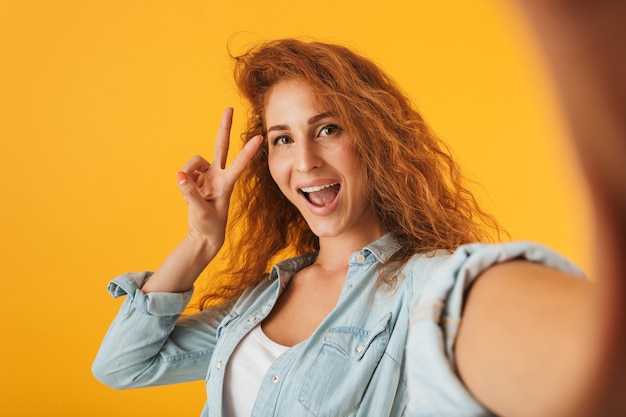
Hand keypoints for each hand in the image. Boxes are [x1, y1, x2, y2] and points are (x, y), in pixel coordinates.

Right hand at [177, 107, 262, 251]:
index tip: (259, 138)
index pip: (239, 164)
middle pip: (221, 146)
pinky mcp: (196, 178)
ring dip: (186, 175)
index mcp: (226, 184)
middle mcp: (219, 175)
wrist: (204, 234)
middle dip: (224, 127)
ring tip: (189, 195)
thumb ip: (190, 193)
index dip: (248, 151)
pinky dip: (182, 183)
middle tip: (229, 108)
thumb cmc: (208, 226)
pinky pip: (184, 172)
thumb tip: (178, 174)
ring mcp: (208, 175)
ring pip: (193, 162)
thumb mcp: (199, 212)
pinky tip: (188, 196)